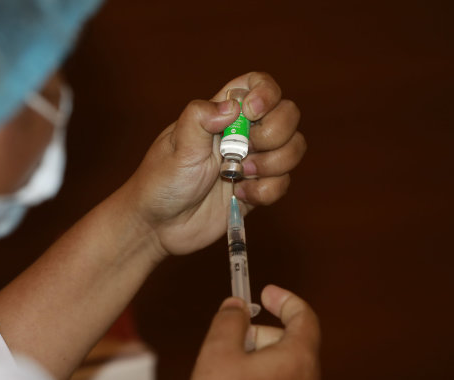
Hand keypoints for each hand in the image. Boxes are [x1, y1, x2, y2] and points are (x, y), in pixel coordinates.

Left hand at [125, 72, 305, 255]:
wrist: (160, 226)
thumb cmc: (161, 181)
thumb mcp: (177, 146)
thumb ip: (200, 117)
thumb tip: (232, 106)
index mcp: (221, 114)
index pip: (259, 84)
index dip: (266, 93)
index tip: (252, 113)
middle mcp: (243, 133)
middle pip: (288, 114)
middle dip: (274, 134)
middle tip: (243, 152)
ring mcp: (253, 162)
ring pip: (294, 148)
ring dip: (272, 164)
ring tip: (238, 176)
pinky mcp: (258, 190)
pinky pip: (284, 183)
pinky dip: (265, 192)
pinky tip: (238, 196)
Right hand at [191, 285, 319, 379]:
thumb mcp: (219, 353)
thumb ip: (229, 321)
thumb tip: (236, 306)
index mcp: (297, 358)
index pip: (305, 316)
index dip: (285, 299)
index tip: (267, 292)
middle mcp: (306, 376)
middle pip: (291, 340)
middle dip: (260, 331)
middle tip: (233, 337)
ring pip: (282, 362)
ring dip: (257, 354)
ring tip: (229, 365)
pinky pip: (279, 377)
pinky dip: (260, 371)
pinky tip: (236, 377)